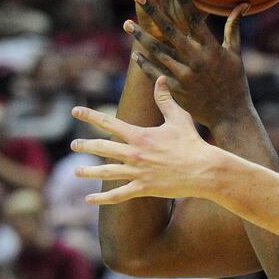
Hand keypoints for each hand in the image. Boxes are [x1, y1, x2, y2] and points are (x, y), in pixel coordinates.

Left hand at [70, 77, 229, 203]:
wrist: (204, 170)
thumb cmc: (192, 143)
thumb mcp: (179, 118)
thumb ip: (165, 100)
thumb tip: (160, 79)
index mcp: (140, 136)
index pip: (108, 123)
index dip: (90, 116)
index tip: (75, 111)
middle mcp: (134, 154)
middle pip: (102, 148)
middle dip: (85, 145)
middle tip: (74, 145)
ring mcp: (138, 172)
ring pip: (105, 172)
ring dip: (88, 171)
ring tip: (76, 171)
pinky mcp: (143, 188)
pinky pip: (118, 194)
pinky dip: (102, 197)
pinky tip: (89, 198)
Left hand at [125, 0, 249, 129]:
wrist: (230, 115)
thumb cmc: (235, 81)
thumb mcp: (235, 54)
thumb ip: (234, 28)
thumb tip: (241, 4)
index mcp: (211, 49)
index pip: (195, 20)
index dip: (184, 0)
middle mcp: (196, 60)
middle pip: (170, 31)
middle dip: (153, 12)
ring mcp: (184, 75)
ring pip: (158, 51)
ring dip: (141, 37)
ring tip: (127, 23)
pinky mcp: (176, 89)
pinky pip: (156, 72)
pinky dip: (145, 63)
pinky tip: (135, 52)